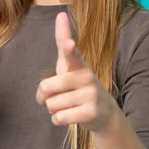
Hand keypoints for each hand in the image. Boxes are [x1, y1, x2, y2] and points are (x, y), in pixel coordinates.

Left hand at [36, 12, 117, 131]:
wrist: (104, 112)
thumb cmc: (78, 86)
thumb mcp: (69, 67)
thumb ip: (59, 51)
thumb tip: (58, 28)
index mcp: (77, 64)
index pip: (71, 53)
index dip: (68, 47)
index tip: (69, 43)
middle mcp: (86, 76)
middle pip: (46, 87)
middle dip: (44, 96)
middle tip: (57, 95)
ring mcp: (90, 94)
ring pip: (51, 105)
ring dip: (53, 109)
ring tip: (68, 105)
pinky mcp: (90, 112)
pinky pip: (58, 118)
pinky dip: (57, 119)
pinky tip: (70, 115)